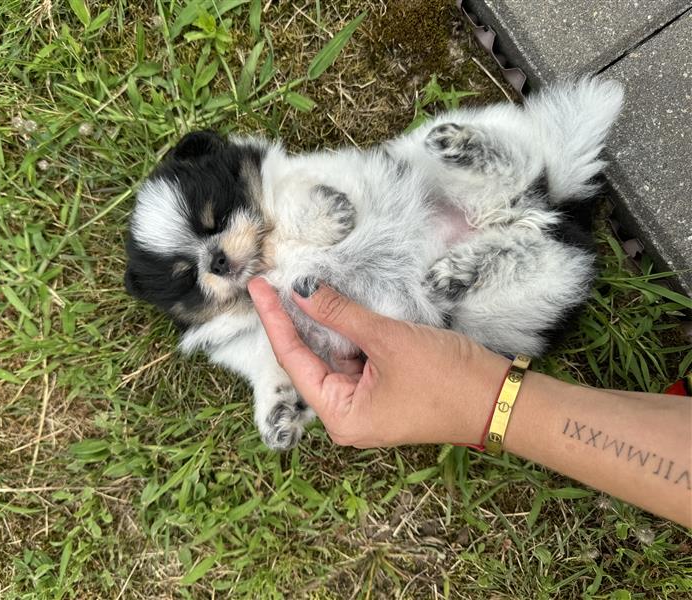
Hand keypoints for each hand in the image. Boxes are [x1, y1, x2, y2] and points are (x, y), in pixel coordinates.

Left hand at [247, 278, 510, 447]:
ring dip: (318, 324)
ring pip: (331, 357)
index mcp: (340, 416)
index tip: (257, 288)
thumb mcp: (387, 340)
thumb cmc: (446, 378)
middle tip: (268, 284)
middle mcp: (346, 416)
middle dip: (292, 322)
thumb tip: (300, 291)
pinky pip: (352, 358)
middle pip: (308, 361)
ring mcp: (364, 404)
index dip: (274, 321)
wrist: (501, 399)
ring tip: (293, 288)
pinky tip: (330, 306)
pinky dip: (343, 332)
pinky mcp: (382, 390)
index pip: (294, 360)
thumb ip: (340, 314)